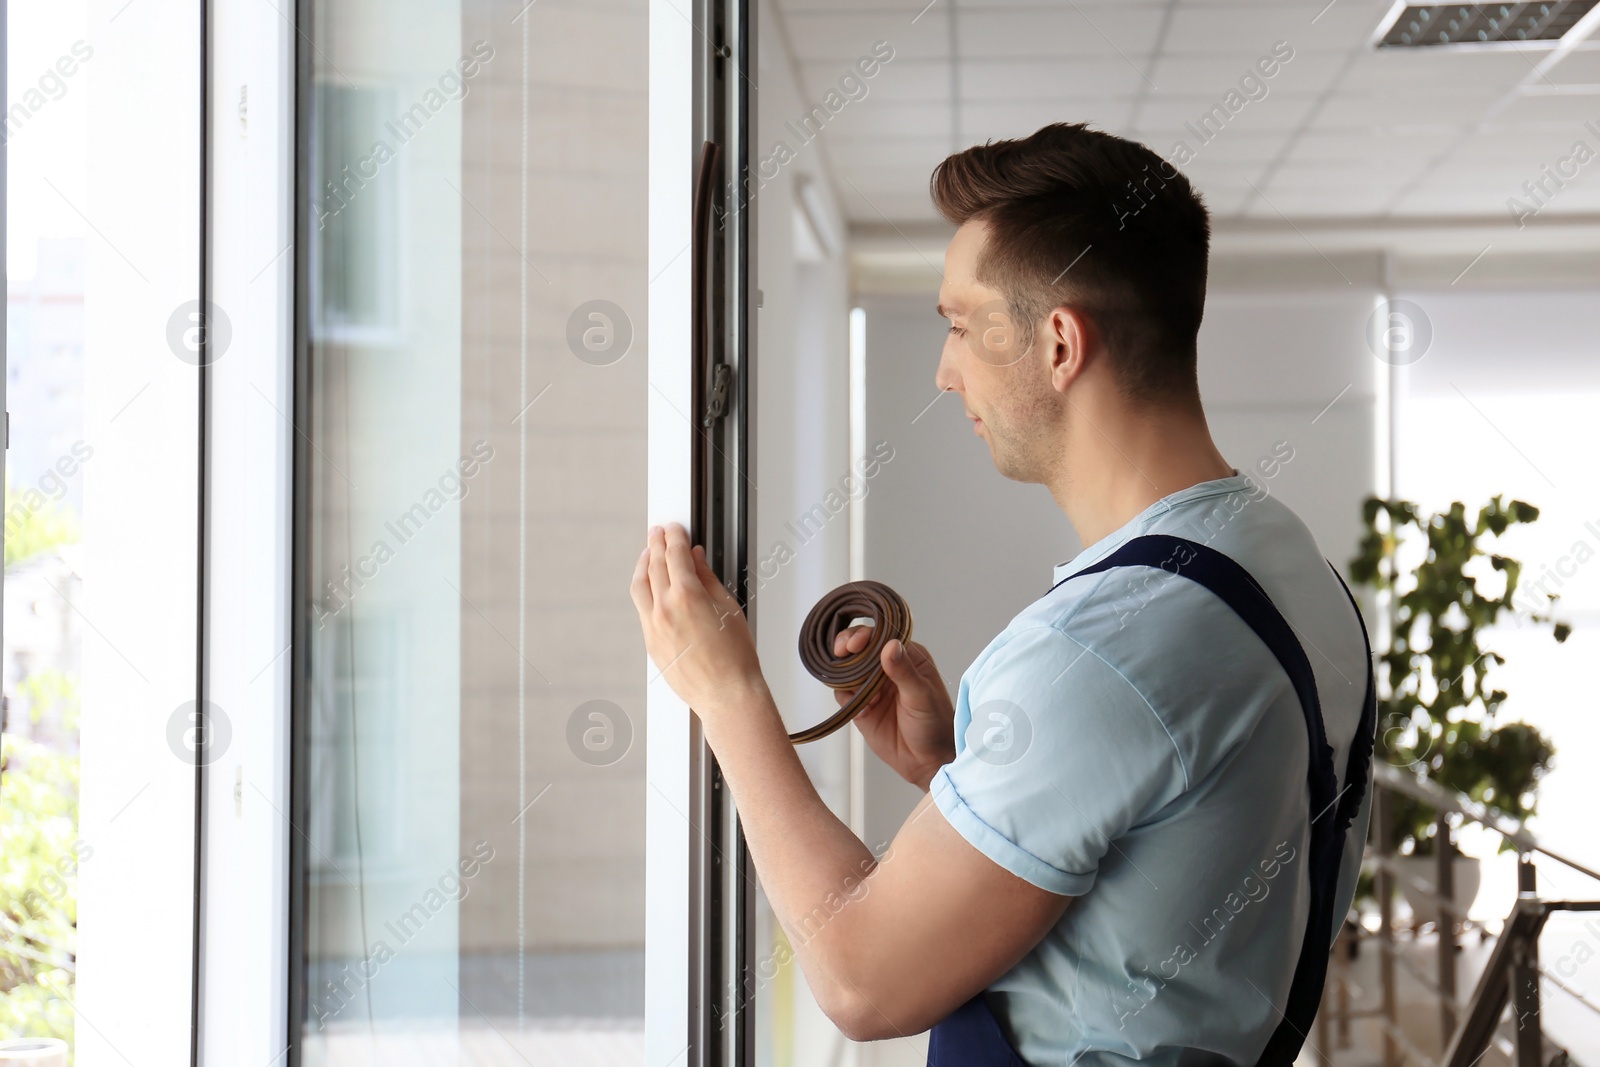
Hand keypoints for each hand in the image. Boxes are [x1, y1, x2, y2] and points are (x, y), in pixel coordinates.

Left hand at [630, 523, 767, 719]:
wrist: (727, 694)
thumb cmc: (735, 657)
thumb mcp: (728, 607)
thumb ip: (707, 578)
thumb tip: (696, 559)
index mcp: (686, 596)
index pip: (674, 554)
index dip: (674, 536)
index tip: (674, 528)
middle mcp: (664, 609)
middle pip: (654, 565)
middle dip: (656, 544)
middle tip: (658, 532)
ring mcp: (653, 627)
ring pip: (640, 586)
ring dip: (643, 565)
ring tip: (648, 553)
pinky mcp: (650, 643)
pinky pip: (642, 609)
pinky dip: (644, 591)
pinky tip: (650, 586)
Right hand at [832, 627, 955, 790]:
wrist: (926, 761)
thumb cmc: (935, 725)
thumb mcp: (922, 696)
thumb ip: (904, 672)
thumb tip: (890, 646)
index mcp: (907, 656)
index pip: (881, 635)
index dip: (865, 635)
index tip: (855, 643)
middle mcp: (887, 667)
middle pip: (859, 647)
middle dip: (847, 647)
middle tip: (842, 652)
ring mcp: (872, 685)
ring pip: (847, 668)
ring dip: (845, 673)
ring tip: (855, 688)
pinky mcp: (860, 705)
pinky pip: (843, 693)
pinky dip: (846, 698)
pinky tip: (862, 710)